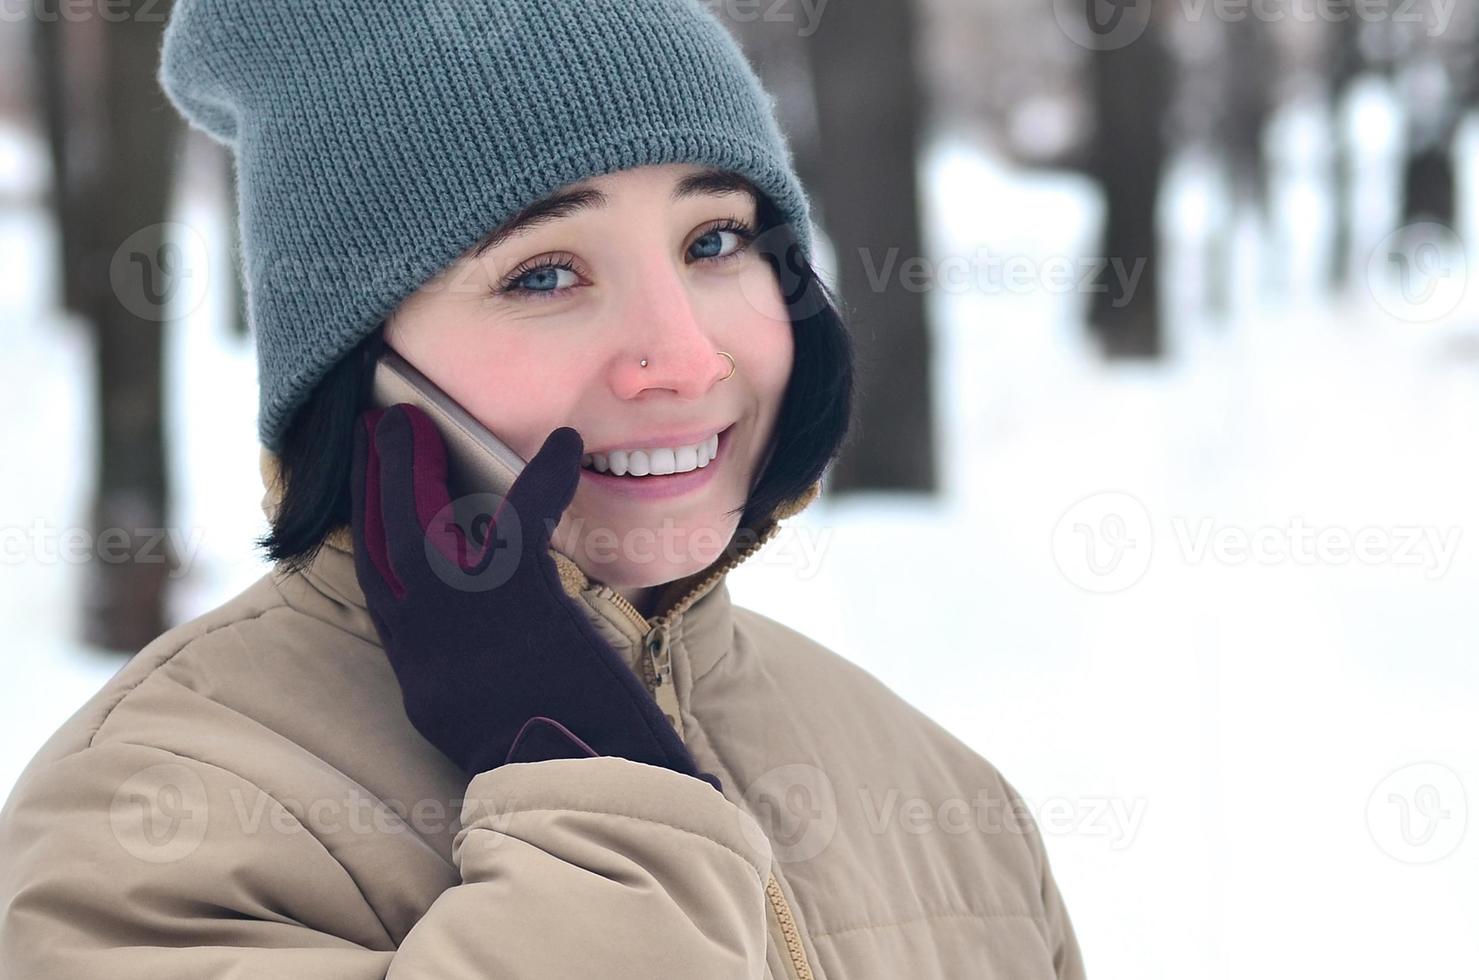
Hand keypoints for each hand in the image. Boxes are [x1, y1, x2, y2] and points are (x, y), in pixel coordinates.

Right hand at [349, 402, 721, 790]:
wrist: (583, 776)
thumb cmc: (551, 752)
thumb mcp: (477, 721)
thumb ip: (455, 672)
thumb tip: (464, 625)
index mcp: (418, 672)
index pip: (377, 587)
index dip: (364, 531)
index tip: (361, 489)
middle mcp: (425, 641)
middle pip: (380, 546)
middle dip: (370, 482)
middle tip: (371, 429)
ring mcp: (464, 614)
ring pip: (417, 524)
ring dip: (409, 466)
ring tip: (406, 421)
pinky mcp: (517, 594)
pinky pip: (522, 517)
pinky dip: (545, 475)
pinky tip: (562, 442)